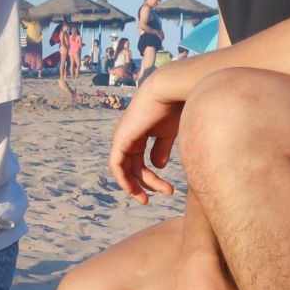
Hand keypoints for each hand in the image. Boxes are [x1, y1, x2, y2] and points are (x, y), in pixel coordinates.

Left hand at [107, 84, 182, 200]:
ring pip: (125, 170)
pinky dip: (123, 179)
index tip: (165, 190)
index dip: (149, 179)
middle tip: (155, 198)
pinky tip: (134, 189)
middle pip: (132, 168)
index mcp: (137, 136)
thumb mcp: (168, 133)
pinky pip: (116, 165)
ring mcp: (122, 138)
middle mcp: (127, 138)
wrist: (170, 91)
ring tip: (155, 195)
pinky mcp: (120, 139)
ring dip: (139, 184)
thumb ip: (161, 149)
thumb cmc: (173, 107)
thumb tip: (158, 166)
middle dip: (144, 185)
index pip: (139, 163)